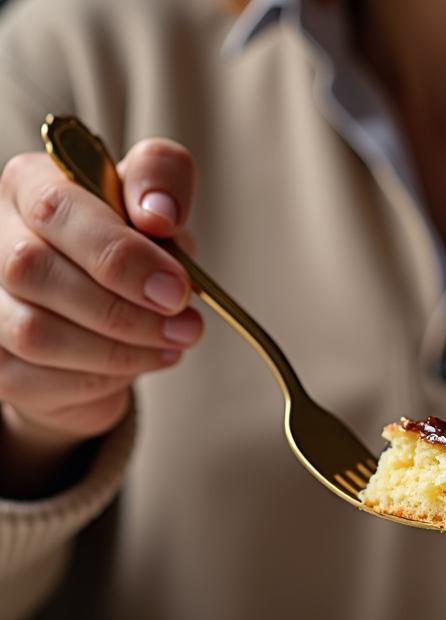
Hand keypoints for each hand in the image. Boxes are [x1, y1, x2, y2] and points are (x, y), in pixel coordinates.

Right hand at [0, 137, 202, 482]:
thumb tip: (159, 212)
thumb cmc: (130, 255)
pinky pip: (43, 380)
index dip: (120, 254)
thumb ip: (162, 180)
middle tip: (185, 327)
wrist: (107, 322)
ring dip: (118, 350)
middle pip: (32, 270)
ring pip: (36, 332)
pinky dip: (101, 380)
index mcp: (28, 186)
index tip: (178, 289)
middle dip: (123, 310)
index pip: (56, 208)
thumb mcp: (156, 208)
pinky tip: (131, 365)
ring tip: (166, 346)